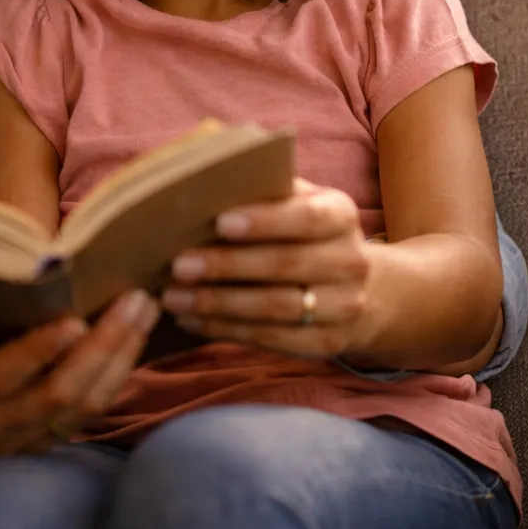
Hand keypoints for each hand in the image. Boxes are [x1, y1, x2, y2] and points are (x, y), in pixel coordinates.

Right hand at [0, 290, 160, 464]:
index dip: (36, 353)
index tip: (72, 319)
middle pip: (55, 396)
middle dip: (101, 349)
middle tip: (134, 302)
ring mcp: (11, 444)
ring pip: (78, 411)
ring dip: (117, 362)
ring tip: (143, 312)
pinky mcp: (30, 444)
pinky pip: (81, 418)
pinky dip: (112, 382)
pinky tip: (133, 344)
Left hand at [161, 178, 373, 359]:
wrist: (354, 288)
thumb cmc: (300, 233)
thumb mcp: (294, 203)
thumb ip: (261, 191)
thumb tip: (197, 184)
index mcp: (341, 215)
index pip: (307, 217)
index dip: (265, 221)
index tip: (220, 222)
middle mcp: (351, 261)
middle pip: (286, 265)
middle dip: (227, 266)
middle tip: (178, 265)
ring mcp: (345, 306)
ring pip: (276, 308)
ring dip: (218, 303)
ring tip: (173, 297)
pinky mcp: (327, 344)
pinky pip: (272, 339)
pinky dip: (225, 330)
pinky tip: (190, 320)